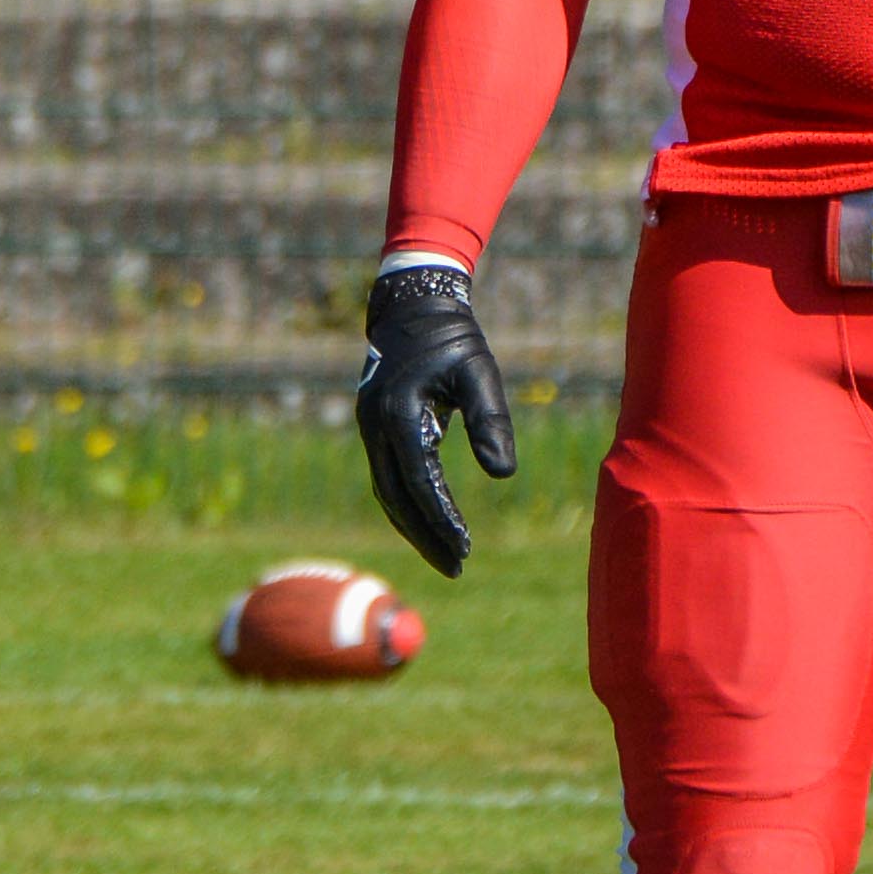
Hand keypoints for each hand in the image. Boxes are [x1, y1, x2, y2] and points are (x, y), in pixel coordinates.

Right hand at [358, 263, 516, 578]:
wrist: (412, 305)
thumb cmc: (453, 338)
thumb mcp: (479, 373)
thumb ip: (490, 422)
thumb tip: (503, 474)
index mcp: (398, 413)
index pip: (419, 481)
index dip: (441, 519)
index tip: (466, 547)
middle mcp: (375, 425)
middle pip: (396, 497)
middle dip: (425, 535)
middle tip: (457, 567)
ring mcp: (369, 427)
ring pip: (387, 491)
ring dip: (414, 526)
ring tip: (445, 556)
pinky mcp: (374, 427)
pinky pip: (387, 478)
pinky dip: (406, 505)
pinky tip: (427, 523)